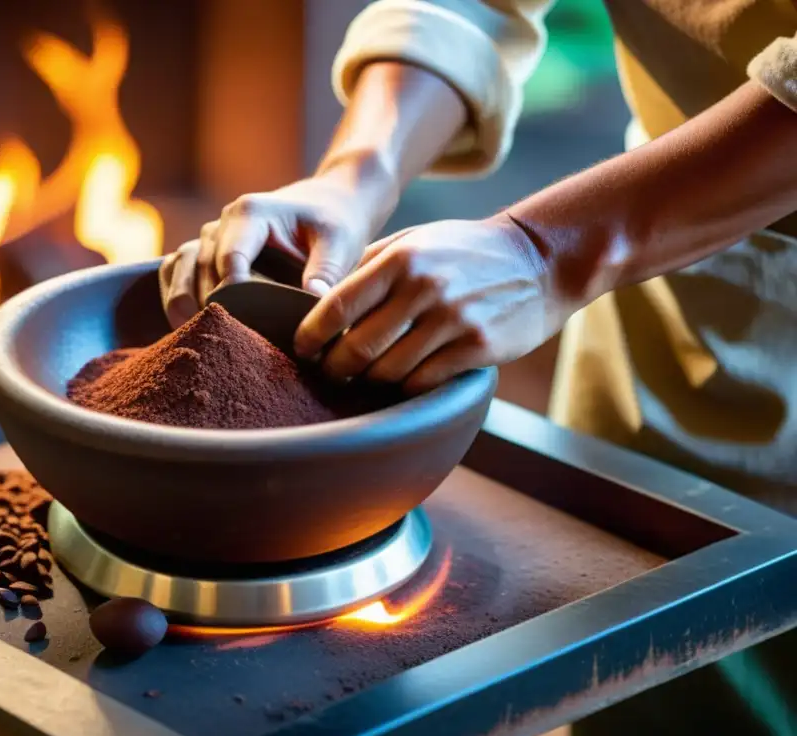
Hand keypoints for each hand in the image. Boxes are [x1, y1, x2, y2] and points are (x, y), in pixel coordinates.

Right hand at [159, 172, 389, 327]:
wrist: (328, 208)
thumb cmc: (334, 224)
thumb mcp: (340, 242)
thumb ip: (327, 270)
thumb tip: (314, 301)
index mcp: (250, 213)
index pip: (229, 258)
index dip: (232, 294)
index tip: (243, 325)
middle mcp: (221, 223)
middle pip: (201, 269)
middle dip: (210, 305)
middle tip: (224, 344)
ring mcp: (208, 238)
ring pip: (180, 268)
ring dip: (182, 302)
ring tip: (191, 335)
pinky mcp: (203, 253)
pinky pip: (174, 271)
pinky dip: (174, 296)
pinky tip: (184, 326)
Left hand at [294, 215, 568, 393]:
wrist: (539, 260)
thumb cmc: (465, 251)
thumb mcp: (415, 240)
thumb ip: (369, 265)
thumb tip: (319, 298)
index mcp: (401, 259)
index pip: (337, 306)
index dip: (312, 336)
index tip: (303, 349)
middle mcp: (424, 288)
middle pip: (357, 348)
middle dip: (335, 368)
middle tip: (331, 372)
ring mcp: (453, 320)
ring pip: (388, 372)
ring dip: (371, 381)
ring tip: (367, 377)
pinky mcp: (477, 347)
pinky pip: (423, 382)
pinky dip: (405, 387)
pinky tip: (403, 379)